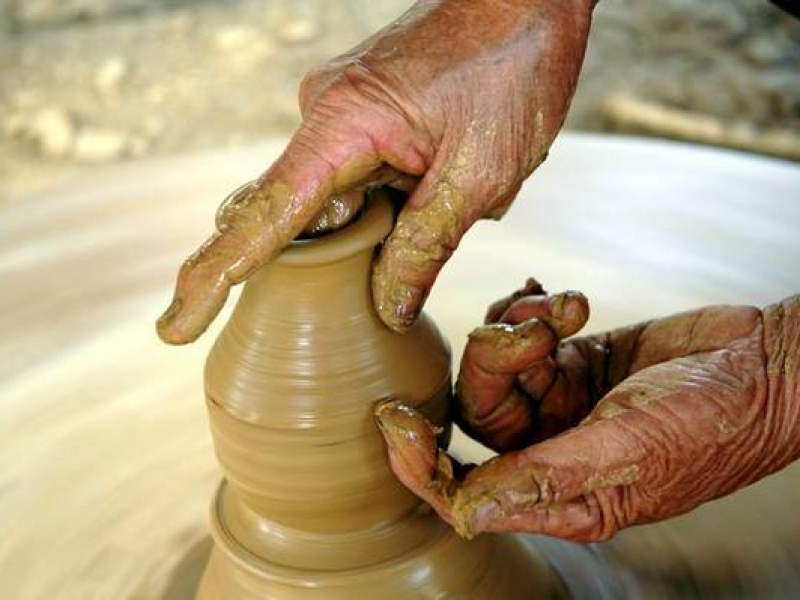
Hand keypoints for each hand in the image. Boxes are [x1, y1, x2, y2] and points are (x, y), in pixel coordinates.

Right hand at [156, 0, 594, 343]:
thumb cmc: (511, 70)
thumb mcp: (479, 175)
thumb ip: (425, 246)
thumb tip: (387, 308)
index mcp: (341, 126)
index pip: (262, 218)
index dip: (215, 278)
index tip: (174, 327)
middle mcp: (323, 116)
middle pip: (288, 214)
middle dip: (324, 254)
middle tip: (388, 242)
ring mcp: (340, 114)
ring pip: (333, 199)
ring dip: (383, 219)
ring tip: (453, 176)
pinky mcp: (364, 116)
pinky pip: (356, 175)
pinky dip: (390, 197)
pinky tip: (442, 172)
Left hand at [375, 281, 799, 541]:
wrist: (764, 364)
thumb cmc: (715, 420)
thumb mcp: (630, 451)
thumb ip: (546, 479)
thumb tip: (465, 511)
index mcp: (562, 495)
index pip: (464, 490)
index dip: (421, 462)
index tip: (394, 418)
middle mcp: (554, 452)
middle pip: (478, 414)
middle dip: (494, 365)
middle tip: (533, 334)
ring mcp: (563, 403)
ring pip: (496, 367)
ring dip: (517, 330)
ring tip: (563, 311)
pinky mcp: (573, 361)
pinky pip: (522, 336)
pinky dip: (529, 312)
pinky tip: (558, 299)